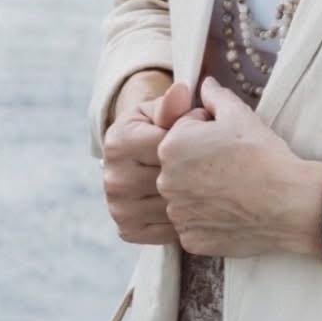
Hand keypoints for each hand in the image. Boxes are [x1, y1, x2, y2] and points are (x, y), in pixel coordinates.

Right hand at [102, 80, 203, 245]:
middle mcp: (112, 177)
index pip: (167, 146)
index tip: (204, 135)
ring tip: (203, 179)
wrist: (139, 153)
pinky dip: (186, 218)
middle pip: (170, 179)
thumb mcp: (162, 109)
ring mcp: (118, 207)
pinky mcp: (128, 229)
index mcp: (117, 142)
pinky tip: (193, 202)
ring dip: (194, 195)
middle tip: (209, 159)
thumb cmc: (157, 126)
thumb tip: (182, 90)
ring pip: (172, 207)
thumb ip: (173, 105)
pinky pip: (168, 230)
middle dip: (196, 169)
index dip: (193, 139)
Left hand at [156, 75, 307, 258]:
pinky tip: (232, 208)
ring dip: (203, 188)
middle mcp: (165, 181)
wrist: (288, 203)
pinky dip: (208, 216)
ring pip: (186, 193)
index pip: (184, 129)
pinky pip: (193, 221)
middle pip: (181, 163)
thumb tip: (205, 83)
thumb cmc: (262, 154)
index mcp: (171, 145)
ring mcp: (177, 214)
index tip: (230, 140)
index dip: (209, 131)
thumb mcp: (239, 113)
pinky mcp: (190, 239)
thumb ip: (214, 95)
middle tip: (233, 162)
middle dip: (201, 159)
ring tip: (234, 186)